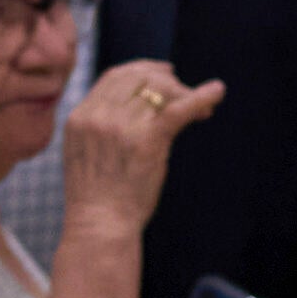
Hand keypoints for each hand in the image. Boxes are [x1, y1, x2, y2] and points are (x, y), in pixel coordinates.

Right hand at [56, 63, 222, 238]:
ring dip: (185, 93)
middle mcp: (98, 116)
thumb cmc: (96, 200)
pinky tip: (216, 92)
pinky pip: (179, 108)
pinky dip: (201, 97)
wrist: (99, 226)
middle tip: (184, 89)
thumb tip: (138, 111)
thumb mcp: (86, 153)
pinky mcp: (147, 139)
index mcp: (80, 117)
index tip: (162, 74)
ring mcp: (121, 126)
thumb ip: (102, 128)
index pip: (113, 77)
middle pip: (137, 77)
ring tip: (203, 108)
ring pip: (159, 90)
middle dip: (165, 78)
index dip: (142, 70)